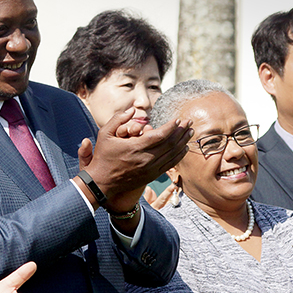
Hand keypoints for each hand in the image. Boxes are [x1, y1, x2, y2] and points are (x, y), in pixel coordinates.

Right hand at [77, 109, 191, 211]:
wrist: (102, 182)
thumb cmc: (102, 156)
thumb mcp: (104, 134)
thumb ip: (117, 119)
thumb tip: (132, 110)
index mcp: (135, 147)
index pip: (160, 135)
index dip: (172, 127)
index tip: (178, 119)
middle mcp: (145, 159)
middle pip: (170, 144)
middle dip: (181, 131)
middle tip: (189, 121)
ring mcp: (150, 169)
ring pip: (172, 154)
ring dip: (183, 142)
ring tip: (190, 132)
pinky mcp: (151, 176)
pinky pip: (170, 165)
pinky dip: (179, 156)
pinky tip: (184, 148)